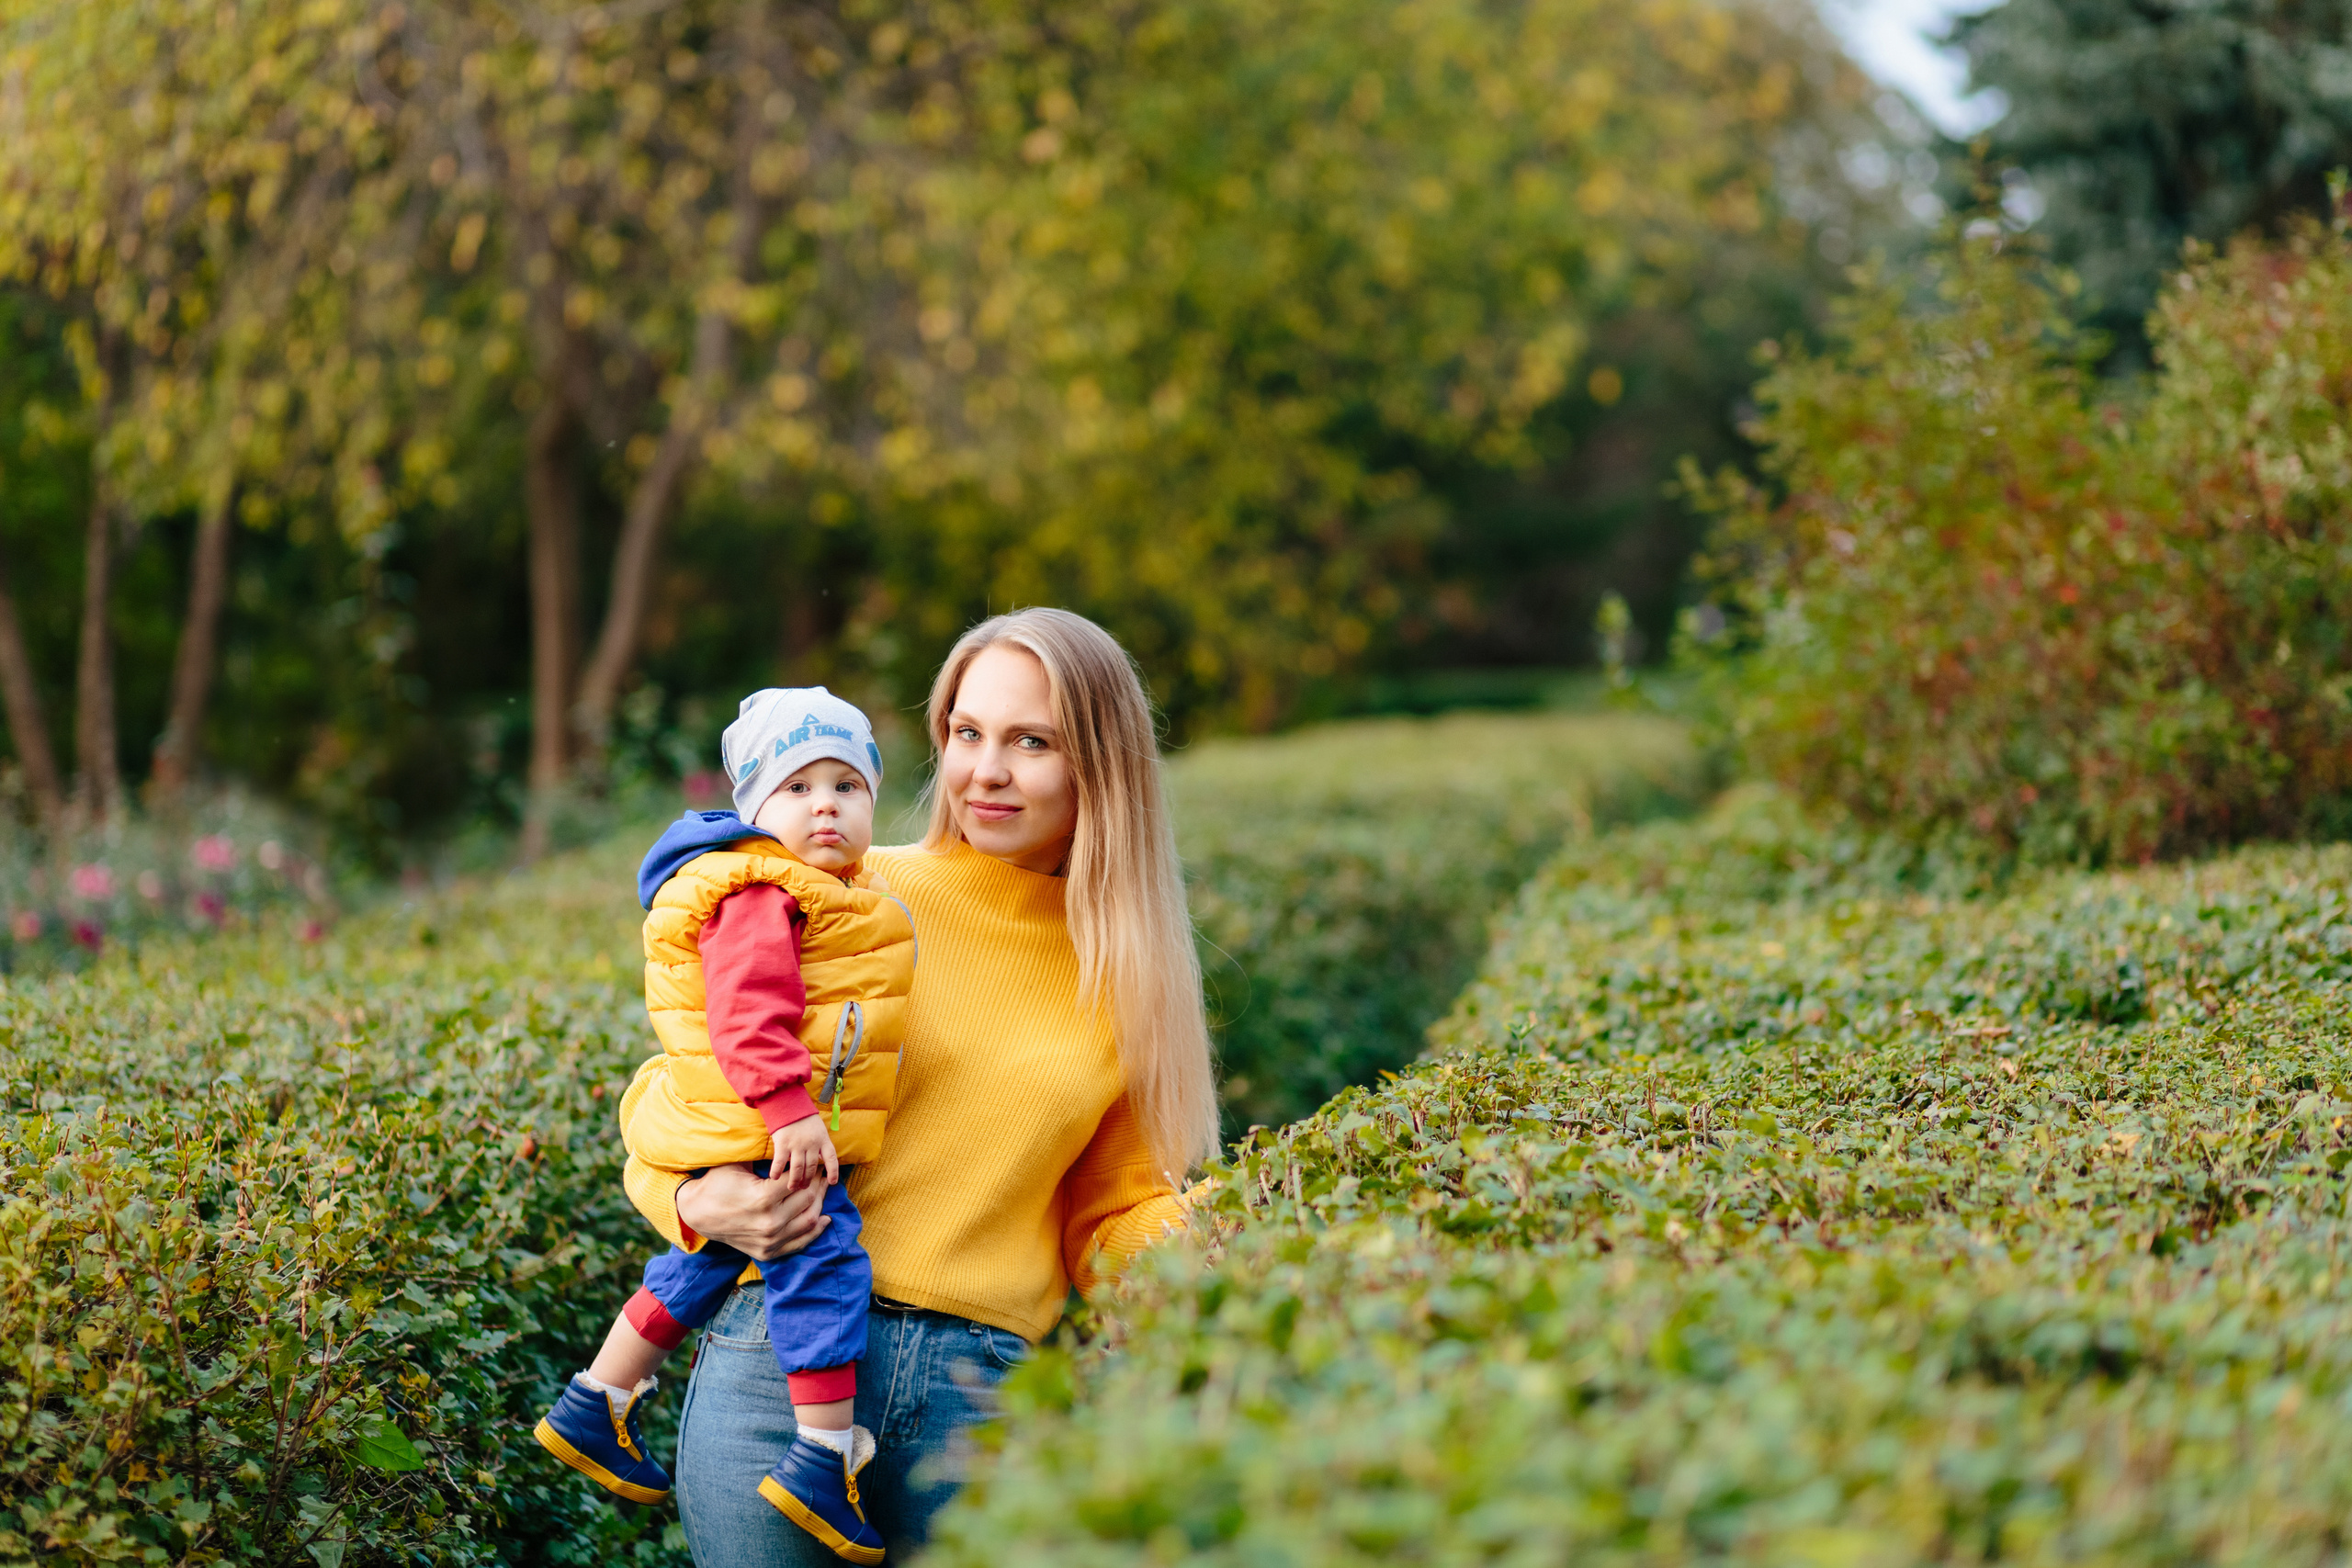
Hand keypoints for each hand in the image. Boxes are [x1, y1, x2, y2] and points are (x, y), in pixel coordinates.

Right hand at [674, 1162, 829, 1261]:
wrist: (697, 1212)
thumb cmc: (718, 1183)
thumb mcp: (739, 1164)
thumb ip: (766, 1157)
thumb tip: (793, 1144)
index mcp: (763, 1198)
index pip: (800, 1182)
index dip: (810, 1171)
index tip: (815, 1164)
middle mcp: (769, 1222)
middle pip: (808, 1200)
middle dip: (818, 1185)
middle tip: (821, 1174)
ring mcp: (769, 1240)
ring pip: (809, 1222)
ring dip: (820, 1205)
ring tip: (822, 1191)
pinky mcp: (767, 1252)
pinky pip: (800, 1243)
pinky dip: (815, 1231)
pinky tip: (823, 1218)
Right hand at [769, 1113, 839, 1189]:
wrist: (788, 1104)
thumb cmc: (804, 1118)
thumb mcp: (819, 1129)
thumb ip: (820, 1144)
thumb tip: (821, 1161)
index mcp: (822, 1139)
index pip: (831, 1157)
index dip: (833, 1171)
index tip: (832, 1182)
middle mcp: (811, 1143)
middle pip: (812, 1167)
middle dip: (808, 1180)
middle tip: (803, 1187)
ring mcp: (797, 1144)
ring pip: (798, 1169)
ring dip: (794, 1180)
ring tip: (792, 1187)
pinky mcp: (783, 1144)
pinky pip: (780, 1162)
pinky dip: (777, 1171)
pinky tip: (775, 1178)